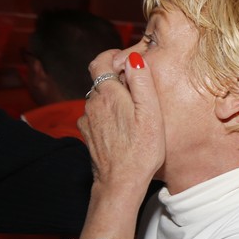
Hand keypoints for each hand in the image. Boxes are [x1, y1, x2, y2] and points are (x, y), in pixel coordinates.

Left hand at [79, 51, 164, 190]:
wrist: (121, 182)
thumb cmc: (142, 150)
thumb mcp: (150, 113)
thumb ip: (142, 82)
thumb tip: (134, 58)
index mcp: (109, 94)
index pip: (100, 62)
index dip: (112, 56)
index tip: (127, 62)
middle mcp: (93, 104)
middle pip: (101, 81)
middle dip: (117, 81)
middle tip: (139, 92)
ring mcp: (87, 120)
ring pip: (99, 100)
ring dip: (113, 101)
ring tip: (133, 114)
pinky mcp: (87, 135)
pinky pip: (96, 117)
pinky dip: (107, 117)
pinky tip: (122, 129)